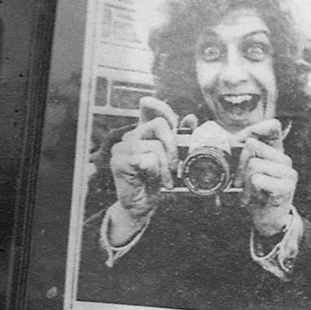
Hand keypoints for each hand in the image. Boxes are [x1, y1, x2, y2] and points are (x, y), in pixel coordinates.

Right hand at [106, 97, 178, 242]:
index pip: (148, 109)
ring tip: (165, 178)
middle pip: (159, 125)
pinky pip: (147, 159)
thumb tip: (191, 118)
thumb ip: (180, 138)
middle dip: (173, 146)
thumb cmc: (156, 180)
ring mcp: (122, 147)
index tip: (164, 112)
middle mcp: (132, 136)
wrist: (143, 204)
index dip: (158, 105)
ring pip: (155, 145)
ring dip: (165, 166)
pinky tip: (153, 180)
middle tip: (174, 165)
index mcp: (144, 132)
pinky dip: (156, 172)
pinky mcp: (119, 161)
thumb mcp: (173, 158)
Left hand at [237, 118, 295, 237]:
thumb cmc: (256, 191)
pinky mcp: (286, 187)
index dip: (253, 130)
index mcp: (276, 150)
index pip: (272, 127)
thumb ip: (243, 150)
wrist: (267, 218)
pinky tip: (257, 196)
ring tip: (251, 191)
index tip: (240, 143)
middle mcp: (284, 158)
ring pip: (254, 164)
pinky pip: (259, 179)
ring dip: (246, 181)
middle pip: (252, 145)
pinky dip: (252, 189)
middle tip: (243, 181)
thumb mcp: (246, 168)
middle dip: (240, 164)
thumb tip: (237, 139)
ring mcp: (288, 172)